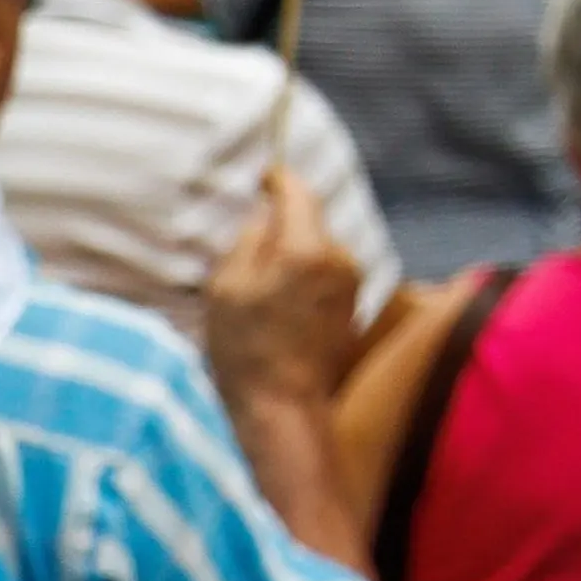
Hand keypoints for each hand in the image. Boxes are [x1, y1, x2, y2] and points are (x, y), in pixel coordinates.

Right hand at [202, 170, 365, 411]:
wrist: (285, 406)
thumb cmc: (246, 350)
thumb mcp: (227, 288)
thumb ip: (249, 242)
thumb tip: (265, 217)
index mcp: (306, 248)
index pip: (299, 194)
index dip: (280, 179)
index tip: (265, 174)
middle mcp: (339, 258)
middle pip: (309, 221)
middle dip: (282, 224)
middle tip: (249, 245)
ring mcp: (352, 281)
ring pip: (317, 248)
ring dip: (293, 254)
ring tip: (259, 289)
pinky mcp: (354, 303)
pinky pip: (325, 273)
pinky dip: (303, 277)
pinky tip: (279, 306)